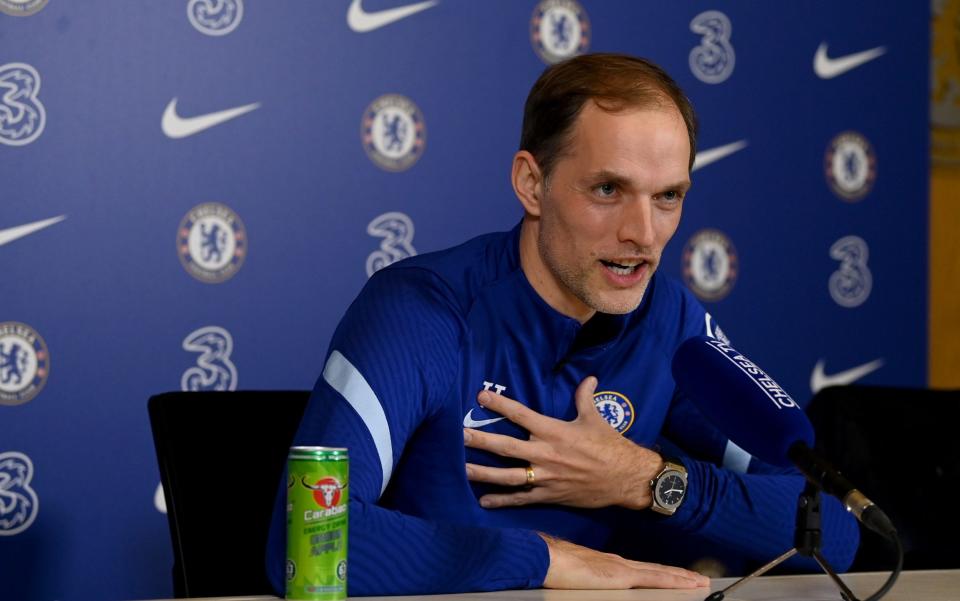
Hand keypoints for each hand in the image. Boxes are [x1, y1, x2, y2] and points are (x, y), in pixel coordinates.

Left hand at [464, 376, 663, 509]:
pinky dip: (502, 501)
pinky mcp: (549, 496)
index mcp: (554, 431)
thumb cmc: (610, 446)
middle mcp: (545, 454)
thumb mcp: (596, 418)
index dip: (500, 404)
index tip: (481, 396)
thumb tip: (588, 377)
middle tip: (459, 436)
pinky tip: (483, 502)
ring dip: (483, 473)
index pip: (521, 414)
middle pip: (506, 446)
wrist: (626, 478)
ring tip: (461, 469)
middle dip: (480, 441)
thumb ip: (584, 397)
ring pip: (508, 476)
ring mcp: (546, 477)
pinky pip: (521, 499)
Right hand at [539, 534, 708, 588]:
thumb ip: (590, 579)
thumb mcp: (577, 574)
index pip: (643, 570)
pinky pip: (654, 578)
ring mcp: (622, 568)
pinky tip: (685, 584)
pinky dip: (672, 580)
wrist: (546, 557)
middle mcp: (619, 563)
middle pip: (656, 570)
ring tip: (700, 582)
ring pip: (660, 573)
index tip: (678, 576)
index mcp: (609, 564)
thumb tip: (593, 585)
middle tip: (700, 579)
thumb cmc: (553, 566)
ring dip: (681, 578)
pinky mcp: (622, 575)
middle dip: (679, 575)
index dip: (662, 573)